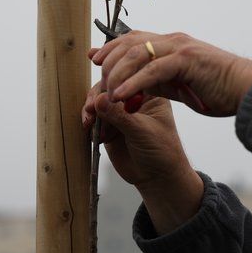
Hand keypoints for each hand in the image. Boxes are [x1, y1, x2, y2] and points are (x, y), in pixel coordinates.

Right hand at [82, 82, 202, 234]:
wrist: (157, 178)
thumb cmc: (162, 152)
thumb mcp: (143, 131)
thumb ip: (121, 116)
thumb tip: (100, 99)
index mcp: (150, 92)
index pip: (129, 75)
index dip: (114, 78)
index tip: (103, 89)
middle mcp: (133, 98)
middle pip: (109, 85)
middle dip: (97, 95)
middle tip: (91, 108)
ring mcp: (120, 110)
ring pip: (98, 100)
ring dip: (90, 109)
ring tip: (89, 121)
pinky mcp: (108, 124)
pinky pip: (93, 116)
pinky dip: (89, 121)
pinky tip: (90, 129)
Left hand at [90, 31, 251, 115]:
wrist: (247, 89)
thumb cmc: (217, 88)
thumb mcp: (179, 82)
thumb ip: (157, 79)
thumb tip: (135, 84)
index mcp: (170, 43)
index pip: (132, 38)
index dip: (111, 47)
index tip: (95, 58)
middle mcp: (171, 41)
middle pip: (128, 44)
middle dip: (108, 62)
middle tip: (98, 82)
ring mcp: (178, 48)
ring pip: (135, 55)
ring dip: (117, 75)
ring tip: (106, 94)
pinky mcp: (185, 61)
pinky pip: (151, 71)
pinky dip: (133, 83)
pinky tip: (120, 97)